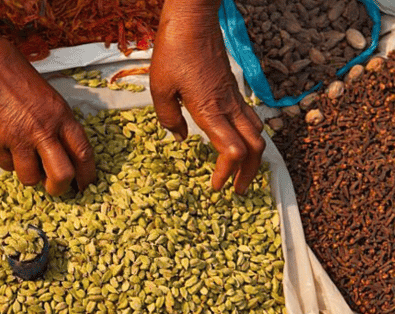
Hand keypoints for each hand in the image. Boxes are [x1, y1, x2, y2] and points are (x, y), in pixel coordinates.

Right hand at [0, 22, 95, 195]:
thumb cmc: (17, 77)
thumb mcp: (49, 99)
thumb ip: (58, 126)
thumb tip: (61, 156)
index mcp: (61, 116)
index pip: (83, 153)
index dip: (87, 175)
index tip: (84, 185)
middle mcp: (43, 129)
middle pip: (61, 175)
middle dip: (59, 188)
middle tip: (55, 189)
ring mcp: (18, 138)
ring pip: (30, 178)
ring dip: (30, 176)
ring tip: (25, 161)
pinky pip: (7, 166)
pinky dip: (8, 162)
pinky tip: (6, 146)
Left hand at [150, 0, 264, 194]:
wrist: (193, 20)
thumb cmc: (173, 51)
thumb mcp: (159, 89)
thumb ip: (169, 119)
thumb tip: (182, 138)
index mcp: (210, 110)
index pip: (231, 151)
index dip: (226, 173)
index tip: (216, 187)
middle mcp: (228, 106)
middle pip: (254, 147)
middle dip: (249, 173)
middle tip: (238, 190)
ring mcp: (234, 96)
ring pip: (257, 132)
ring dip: (253, 156)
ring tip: (241, 172)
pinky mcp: (232, 89)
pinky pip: (249, 118)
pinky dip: (248, 138)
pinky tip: (236, 143)